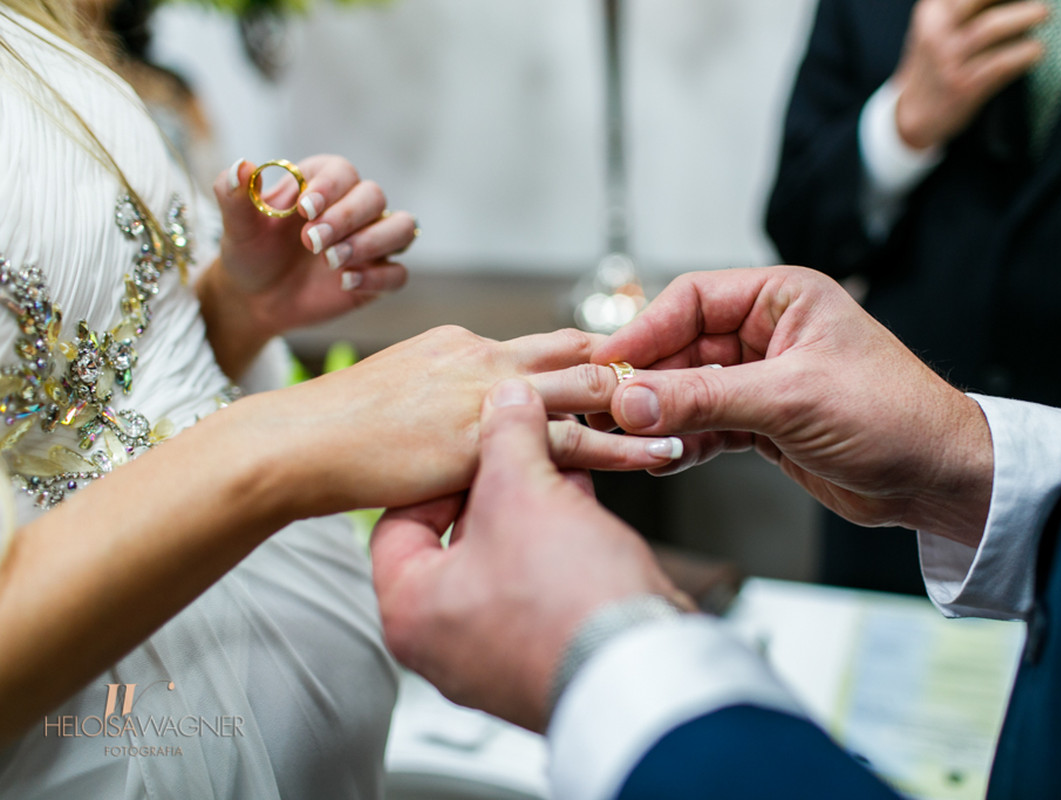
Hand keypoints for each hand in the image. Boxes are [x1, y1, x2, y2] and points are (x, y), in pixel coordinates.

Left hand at [198, 156, 417, 378]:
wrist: (255, 299)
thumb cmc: (250, 254)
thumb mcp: (237, 226)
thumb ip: (234, 194)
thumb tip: (241, 166)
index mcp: (322, 185)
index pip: (342, 171)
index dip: (330, 186)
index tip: (305, 208)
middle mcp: (353, 209)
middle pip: (374, 196)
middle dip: (346, 218)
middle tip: (311, 242)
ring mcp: (370, 243)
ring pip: (402, 228)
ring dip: (373, 242)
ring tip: (332, 261)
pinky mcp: (377, 277)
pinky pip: (398, 273)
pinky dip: (377, 277)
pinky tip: (345, 283)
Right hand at [254, 325, 683, 517]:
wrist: (298, 442)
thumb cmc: (338, 429)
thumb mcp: (402, 396)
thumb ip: (449, 403)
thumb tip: (473, 427)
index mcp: (463, 344)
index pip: (545, 345)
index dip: (596, 354)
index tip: (635, 365)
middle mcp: (483, 355)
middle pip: (578, 349)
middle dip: (631, 365)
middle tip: (682, 377)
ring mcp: (486, 390)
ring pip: (587, 386)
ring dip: (640, 401)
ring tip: (690, 414)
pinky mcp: (484, 435)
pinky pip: (571, 441)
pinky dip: (622, 446)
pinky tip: (659, 451)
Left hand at [370, 379, 678, 731]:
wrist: (640, 667)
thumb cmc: (565, 598)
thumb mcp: (522, 491)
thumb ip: (507, 435)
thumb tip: (506, 400)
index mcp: (409, 610)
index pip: (398, 523)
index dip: (440, 472)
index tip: (470, 446)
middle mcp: (440, 644)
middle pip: (454, 541)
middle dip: (496, 488)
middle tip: (519, 451)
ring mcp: (491, 658)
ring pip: (501, 562)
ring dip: (531, 513)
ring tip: (559, 469)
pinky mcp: (542, 659)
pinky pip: (537, 590)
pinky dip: (555, 547)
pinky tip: (582, 507)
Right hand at [585, 267, 993, 545]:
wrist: (940, 477)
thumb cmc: (893, 415)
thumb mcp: (789, 399)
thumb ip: (704, 398)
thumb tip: (630, 399)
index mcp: (783, 298)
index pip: (692, 299)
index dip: (645, 330)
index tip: (608, 364)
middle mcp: (770, 332)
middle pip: (683, 347)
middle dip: (648, 380)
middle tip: (609, 410)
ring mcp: (765, 379)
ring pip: (690, 390)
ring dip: (662, 415)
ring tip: (632, 439)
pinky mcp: (765, 423)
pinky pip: (707, 424)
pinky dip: (685, 441)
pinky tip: (667, 457)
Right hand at [893, 0, 1047, 149]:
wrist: (915, 114)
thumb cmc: (936, 64)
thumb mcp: (936, 28)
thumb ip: (963, 8)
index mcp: (931, 12)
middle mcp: (935, 33)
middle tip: (1037, 0)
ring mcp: (947, 61)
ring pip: (991, 28)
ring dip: (1024, 17)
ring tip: (1043, 14)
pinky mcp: (963, 87)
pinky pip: (1000, 64)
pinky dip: (1024, 53)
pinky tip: (1037, 50)